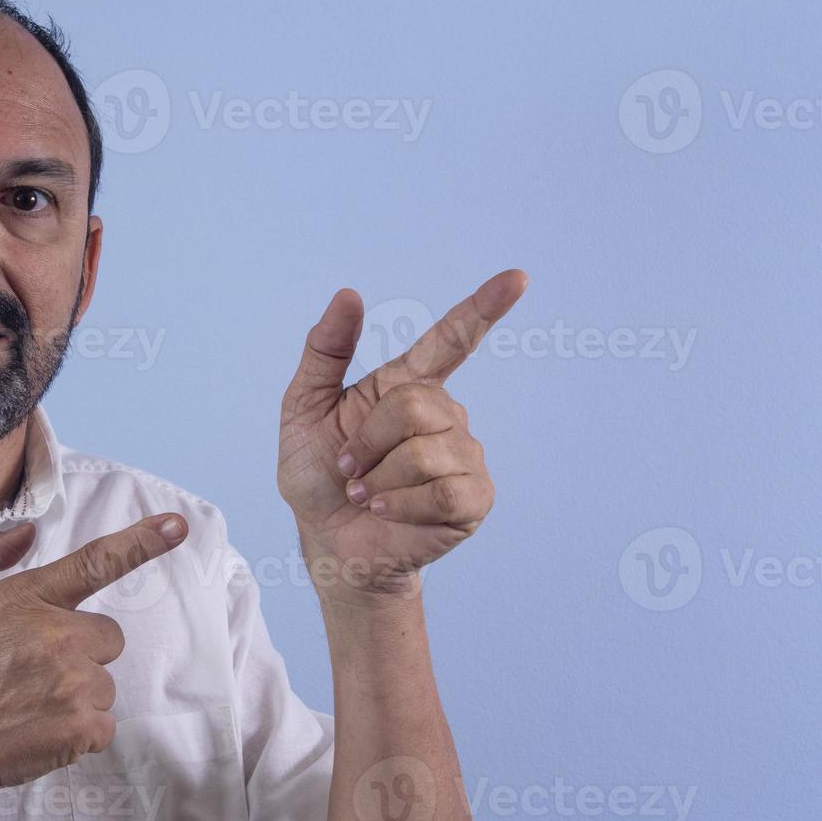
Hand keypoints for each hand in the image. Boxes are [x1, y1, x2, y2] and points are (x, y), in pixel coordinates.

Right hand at [0, 514, 187, 796]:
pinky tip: (37, 729)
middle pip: (108, 635)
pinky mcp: (81, 727)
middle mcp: (57, 635)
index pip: (95, 561)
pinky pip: (104, 723)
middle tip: (32, 670)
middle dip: (81, 650)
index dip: (142, 541)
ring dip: (77, 692)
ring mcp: (72, 683)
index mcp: (28, 598)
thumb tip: (26, 532)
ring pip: (105, 681)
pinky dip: (78, 730)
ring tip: (27, 703)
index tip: (178, 525)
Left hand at [277, 270, 526, 596]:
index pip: (453, 339)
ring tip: (366, 493)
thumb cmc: (318, 474)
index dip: (485, 308)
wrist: (327, 541)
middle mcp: (445, 414)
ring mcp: (464, 457)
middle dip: (369, 441)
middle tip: (350, 468)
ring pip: (427, 451)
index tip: (518, 278)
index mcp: (406, 385)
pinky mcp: (473, 500)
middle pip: (416, 405)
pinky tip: (386, 511)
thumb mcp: (303, 408)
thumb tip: (350, 294)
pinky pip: (444, 492)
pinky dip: (401, 504)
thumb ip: (324, 352)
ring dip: (380, 478)